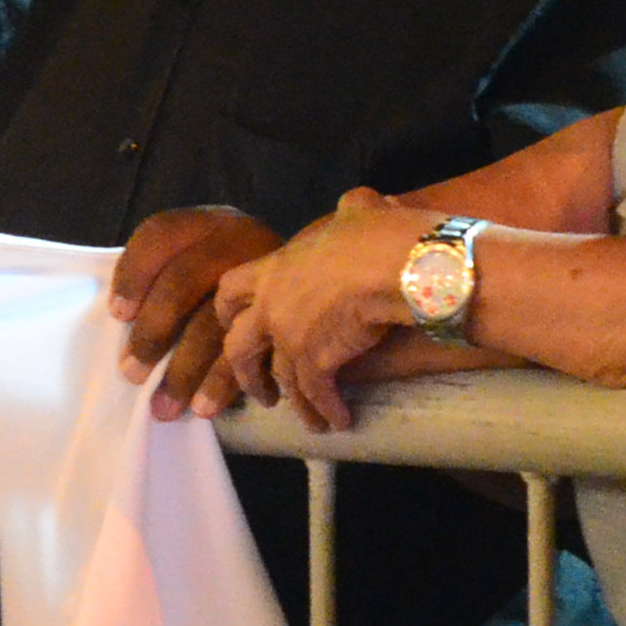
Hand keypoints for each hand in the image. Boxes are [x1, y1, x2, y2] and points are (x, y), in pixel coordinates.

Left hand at [109, 206, 280, 419]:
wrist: (311, 281)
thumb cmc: (227, 280)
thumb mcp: (199, 260)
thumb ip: (164, 280)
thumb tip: (123, 324)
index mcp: (209, 222)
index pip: (161, 235)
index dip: (133, 274)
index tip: (117, 315)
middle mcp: (239, 240)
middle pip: (184, 280)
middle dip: (153, 331)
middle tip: (131, 373)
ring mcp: (266, 276)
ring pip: (215, 322)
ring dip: (184, 370)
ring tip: (163, 407)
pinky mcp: (287, 316)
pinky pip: (250, 352)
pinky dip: (223, 384)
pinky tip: (205, 408)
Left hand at [205, 197, 433, 429]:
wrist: (397, 264)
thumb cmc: (380, 232)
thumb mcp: (360, 209)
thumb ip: (352, 210)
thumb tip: (366, 204)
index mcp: (276, 268)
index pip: (231, 289)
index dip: (228, 311)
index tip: (231, 326)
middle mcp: (273, 305)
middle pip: (238, 346)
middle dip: (244, 372)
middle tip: (258, 390)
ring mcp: (290, 336)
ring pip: (278, 380)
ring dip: (294, 404)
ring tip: (311, 421)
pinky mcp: (315, 362)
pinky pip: (315, 395)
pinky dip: (327, 412)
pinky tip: (341, 422)